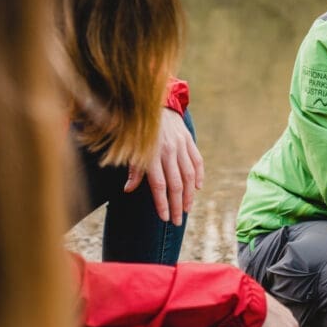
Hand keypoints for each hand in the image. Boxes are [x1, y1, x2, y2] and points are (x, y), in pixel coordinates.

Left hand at [124, 108, 203, 225]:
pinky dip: (199, 175)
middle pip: (176, 184)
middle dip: (177, 205)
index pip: (159, 185)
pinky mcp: (189, 141)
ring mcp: (181, 146)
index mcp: (152, 155)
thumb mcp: (133, 149)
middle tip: (177, 221)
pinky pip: (197, 161)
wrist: (155, 105)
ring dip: (189, 195)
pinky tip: (197, 188)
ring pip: (189, 175)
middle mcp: (168, 151)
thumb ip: (134, 170)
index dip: (162, 203)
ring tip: (187, 209)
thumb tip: (128, 190)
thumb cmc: (140, 132)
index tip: (164, 218)